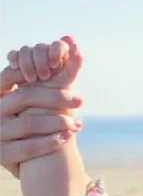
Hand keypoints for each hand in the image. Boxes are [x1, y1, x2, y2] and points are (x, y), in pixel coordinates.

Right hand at [1, 37, 83, 176]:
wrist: (14, 156)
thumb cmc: (29, 122)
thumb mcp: (32, 99)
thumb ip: (48, 76)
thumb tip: (71, 39)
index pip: (13, 76)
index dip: (40, 77)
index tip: (66, 77)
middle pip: (25, 98)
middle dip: (56, 98)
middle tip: (80, 101)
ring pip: (29, 122)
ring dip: (58, 122)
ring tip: (77, 124)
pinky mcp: (1, 155)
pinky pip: (28, 148)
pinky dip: (50, 142)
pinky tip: (67, 139)